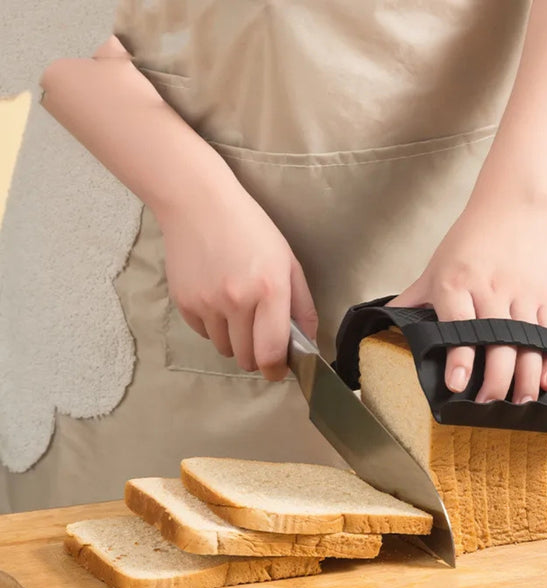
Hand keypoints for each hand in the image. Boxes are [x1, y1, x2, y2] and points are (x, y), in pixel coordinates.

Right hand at [155, 180, 317, 380]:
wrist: (198, 203)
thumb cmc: (251, 229)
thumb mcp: (288, 262)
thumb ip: (302, 307)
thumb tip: (308, 344)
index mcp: (270, 290)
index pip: (271, 353)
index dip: (276, 370)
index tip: (278, 371)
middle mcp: (237, 301)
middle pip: (246, 359)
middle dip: (256, 355)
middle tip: (260, 336)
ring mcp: (207, 304)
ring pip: (224, 349)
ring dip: (234, 340)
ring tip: (237, 310)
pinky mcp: (184, 303)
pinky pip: (203, 333)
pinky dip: (213, 326)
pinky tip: (216, 298)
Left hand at [387, 200, 546, 403]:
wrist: (514, 203)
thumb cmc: (470, 237)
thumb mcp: (435, 266)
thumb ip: (413, 299)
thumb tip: (386, 320)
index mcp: (455, 285)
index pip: (458, 329)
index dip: (459, 359)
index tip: (457, 385)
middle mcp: (489, 291)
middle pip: (497, 344)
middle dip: (495, 381)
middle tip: (488, 404)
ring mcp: (519, 295)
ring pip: (526, 344)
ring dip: (524, 378)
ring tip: (519, 403)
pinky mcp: (544, 296)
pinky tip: (546, 382)